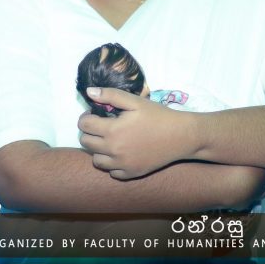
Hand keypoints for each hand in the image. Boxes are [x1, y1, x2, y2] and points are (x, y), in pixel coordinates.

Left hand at [77, 87, 194, 179]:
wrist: (180, 136)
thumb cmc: (158, 115)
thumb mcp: (135, 101)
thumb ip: (111, 96)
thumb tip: (89, 92)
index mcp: (112, 131)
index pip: (84, 126)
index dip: (86, 117)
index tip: (94, 113)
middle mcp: (113, 151)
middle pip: (86, 143)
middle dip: (89, 132)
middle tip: (102, 125)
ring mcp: (121, 165)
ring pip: (96, 160)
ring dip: (98, 149)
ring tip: (110, 139)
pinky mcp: (130, 174)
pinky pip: (111, 172)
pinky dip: (112, 163)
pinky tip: (121, 152)